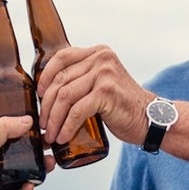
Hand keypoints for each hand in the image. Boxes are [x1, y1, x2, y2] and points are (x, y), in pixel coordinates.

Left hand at [0, 116, 52, 189]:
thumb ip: (2, 129)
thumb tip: (27, 120)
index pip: (7, 131)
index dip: (22, 127)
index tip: (39, 122)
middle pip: (21, 151)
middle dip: (37, 148)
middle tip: (50, 142)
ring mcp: (2, 181)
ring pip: (27, 172)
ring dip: (40, 168)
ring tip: (49, 163)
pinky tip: (28, 186)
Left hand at [37, 44, 154, 145]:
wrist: (150, 118)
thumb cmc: (122, 105)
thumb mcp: (102, 82)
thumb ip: (83, 78)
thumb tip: (49, 91)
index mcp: (98, 52)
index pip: (62, 57)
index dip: (45, 76)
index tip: (39, 95)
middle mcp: (101, 58)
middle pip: (61, 79)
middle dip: (46, 105)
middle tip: (43, 123)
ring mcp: (104, 74)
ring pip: (65, 96)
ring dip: (54, 119)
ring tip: (51, 134)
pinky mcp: (106, 93)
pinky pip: (77, 110)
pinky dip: (66, 126)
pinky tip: (63, 136)